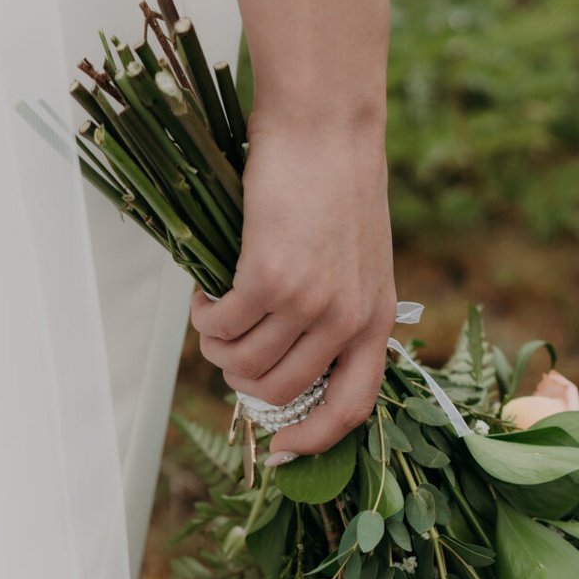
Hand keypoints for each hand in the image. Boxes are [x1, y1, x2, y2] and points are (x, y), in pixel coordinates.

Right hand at [190, 103, 397, 459]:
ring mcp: (309, 302)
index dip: (315, 440)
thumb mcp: (360, 259)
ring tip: (213, 313)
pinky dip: (204, 315)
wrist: (326, 127)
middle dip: (241, 377)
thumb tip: (286, 358)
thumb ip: (337, 309)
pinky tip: (206, 291)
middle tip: (225, 343)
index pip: (351, 407)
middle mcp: (346, 320)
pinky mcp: (270, 279)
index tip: (283, 451)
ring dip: (215, 345)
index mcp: (374, 320)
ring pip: (242, 363)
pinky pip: (222, 324)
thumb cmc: (336, 185)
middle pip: (278, 391)